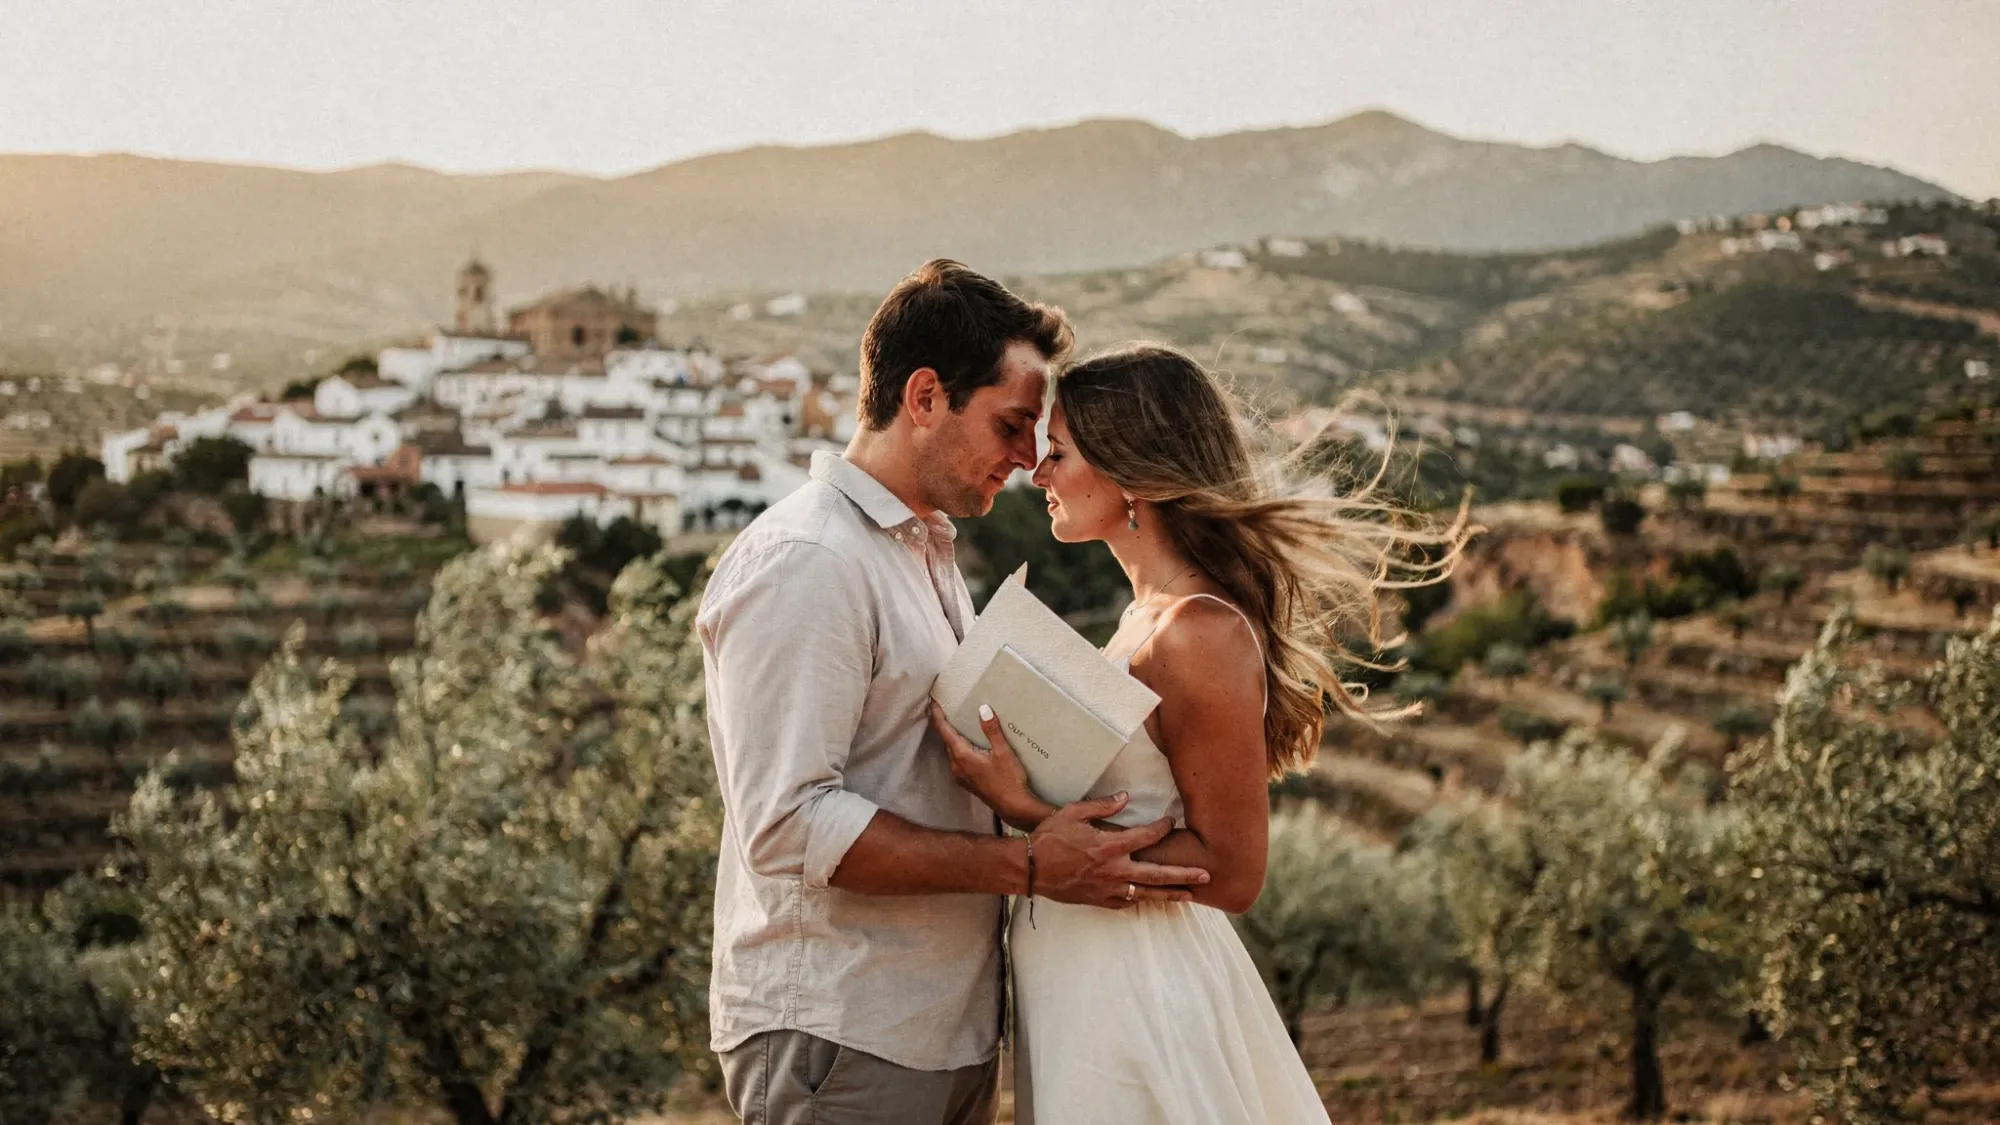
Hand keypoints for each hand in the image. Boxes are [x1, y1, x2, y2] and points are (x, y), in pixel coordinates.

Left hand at [929, 701, 1052, 828]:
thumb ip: (992, 730)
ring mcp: (960, 776)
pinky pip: (957, 760)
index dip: (937, 715)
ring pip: (951, 751)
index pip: (944, 730)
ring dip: (950, 737)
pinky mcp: (967, 782)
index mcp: (962, 756)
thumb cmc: (1009, 780)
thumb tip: (983, 709)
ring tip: (953, 724)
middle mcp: (956, 766)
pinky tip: (966, 745)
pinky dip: (957, 748)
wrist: (1013, 806)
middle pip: (945, 740)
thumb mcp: (1003, 752)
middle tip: (943, 709)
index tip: (933, 702)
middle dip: (943, 724)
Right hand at [1030, 792, 1209, 909]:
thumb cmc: (1049, 838)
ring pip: (1145, 894)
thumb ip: (1103, 806)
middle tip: (1206, 875)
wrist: (1028, 868)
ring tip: (1190, 896)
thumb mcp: (1074, 813)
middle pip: (1157, 874)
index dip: (1162, 829)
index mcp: (1109, 846)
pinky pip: (1125, 903)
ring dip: (1170, 895)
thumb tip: (1125, 797)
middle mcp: (1113, 870)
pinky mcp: (1097, 900)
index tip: (1171, 822)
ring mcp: (1107, 889)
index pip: (1146, 838)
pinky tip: (1150, 899)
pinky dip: (1140, 901)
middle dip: (1183, 874)